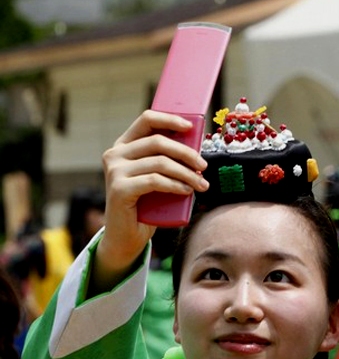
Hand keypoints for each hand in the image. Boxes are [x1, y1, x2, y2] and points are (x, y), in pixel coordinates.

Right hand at [94, 110, 208, 291]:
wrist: (126, 238)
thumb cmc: (145, 207)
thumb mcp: (157, 178)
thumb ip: (167, 161)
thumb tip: (196, 148)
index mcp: (123, 146)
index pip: (147, 120)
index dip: (170, 120)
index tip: (191, 127)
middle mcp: (115, 155)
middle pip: (158, 142)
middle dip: (186, 153)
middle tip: (204, 167)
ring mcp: (115, 171)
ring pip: (160, 162)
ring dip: (186, 173)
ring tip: (201, 185)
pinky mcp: (120, 189)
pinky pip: (155, 181)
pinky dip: (175, 185)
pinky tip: (187, 191)